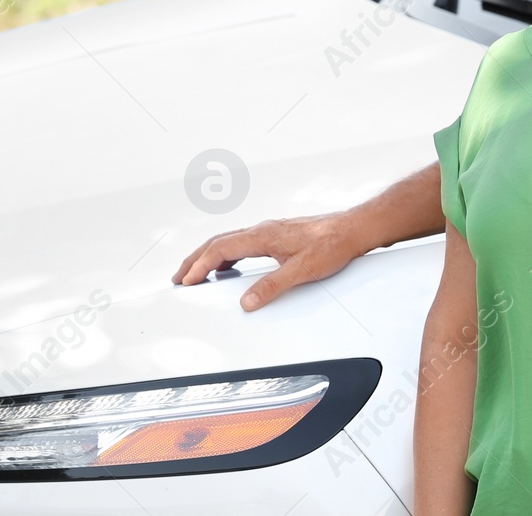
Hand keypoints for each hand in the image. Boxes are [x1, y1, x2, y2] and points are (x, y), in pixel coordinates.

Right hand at [171, 213, 363, 310]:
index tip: (185, 281)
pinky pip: (242, 245)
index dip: (199, 265)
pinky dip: (227, 257)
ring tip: (197, 275)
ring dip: (210, 258)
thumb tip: (247, 302)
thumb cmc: (331, 245)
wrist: (352, 230)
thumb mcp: (301, 270)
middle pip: (218, 243)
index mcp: (262, 236)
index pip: (220, 249)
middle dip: (195, 260)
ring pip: (229, 243)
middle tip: (179, 278)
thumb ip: (272, 286)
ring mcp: (269, 233)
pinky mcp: (277, 237)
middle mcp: (262, 231)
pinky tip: (230, 270)